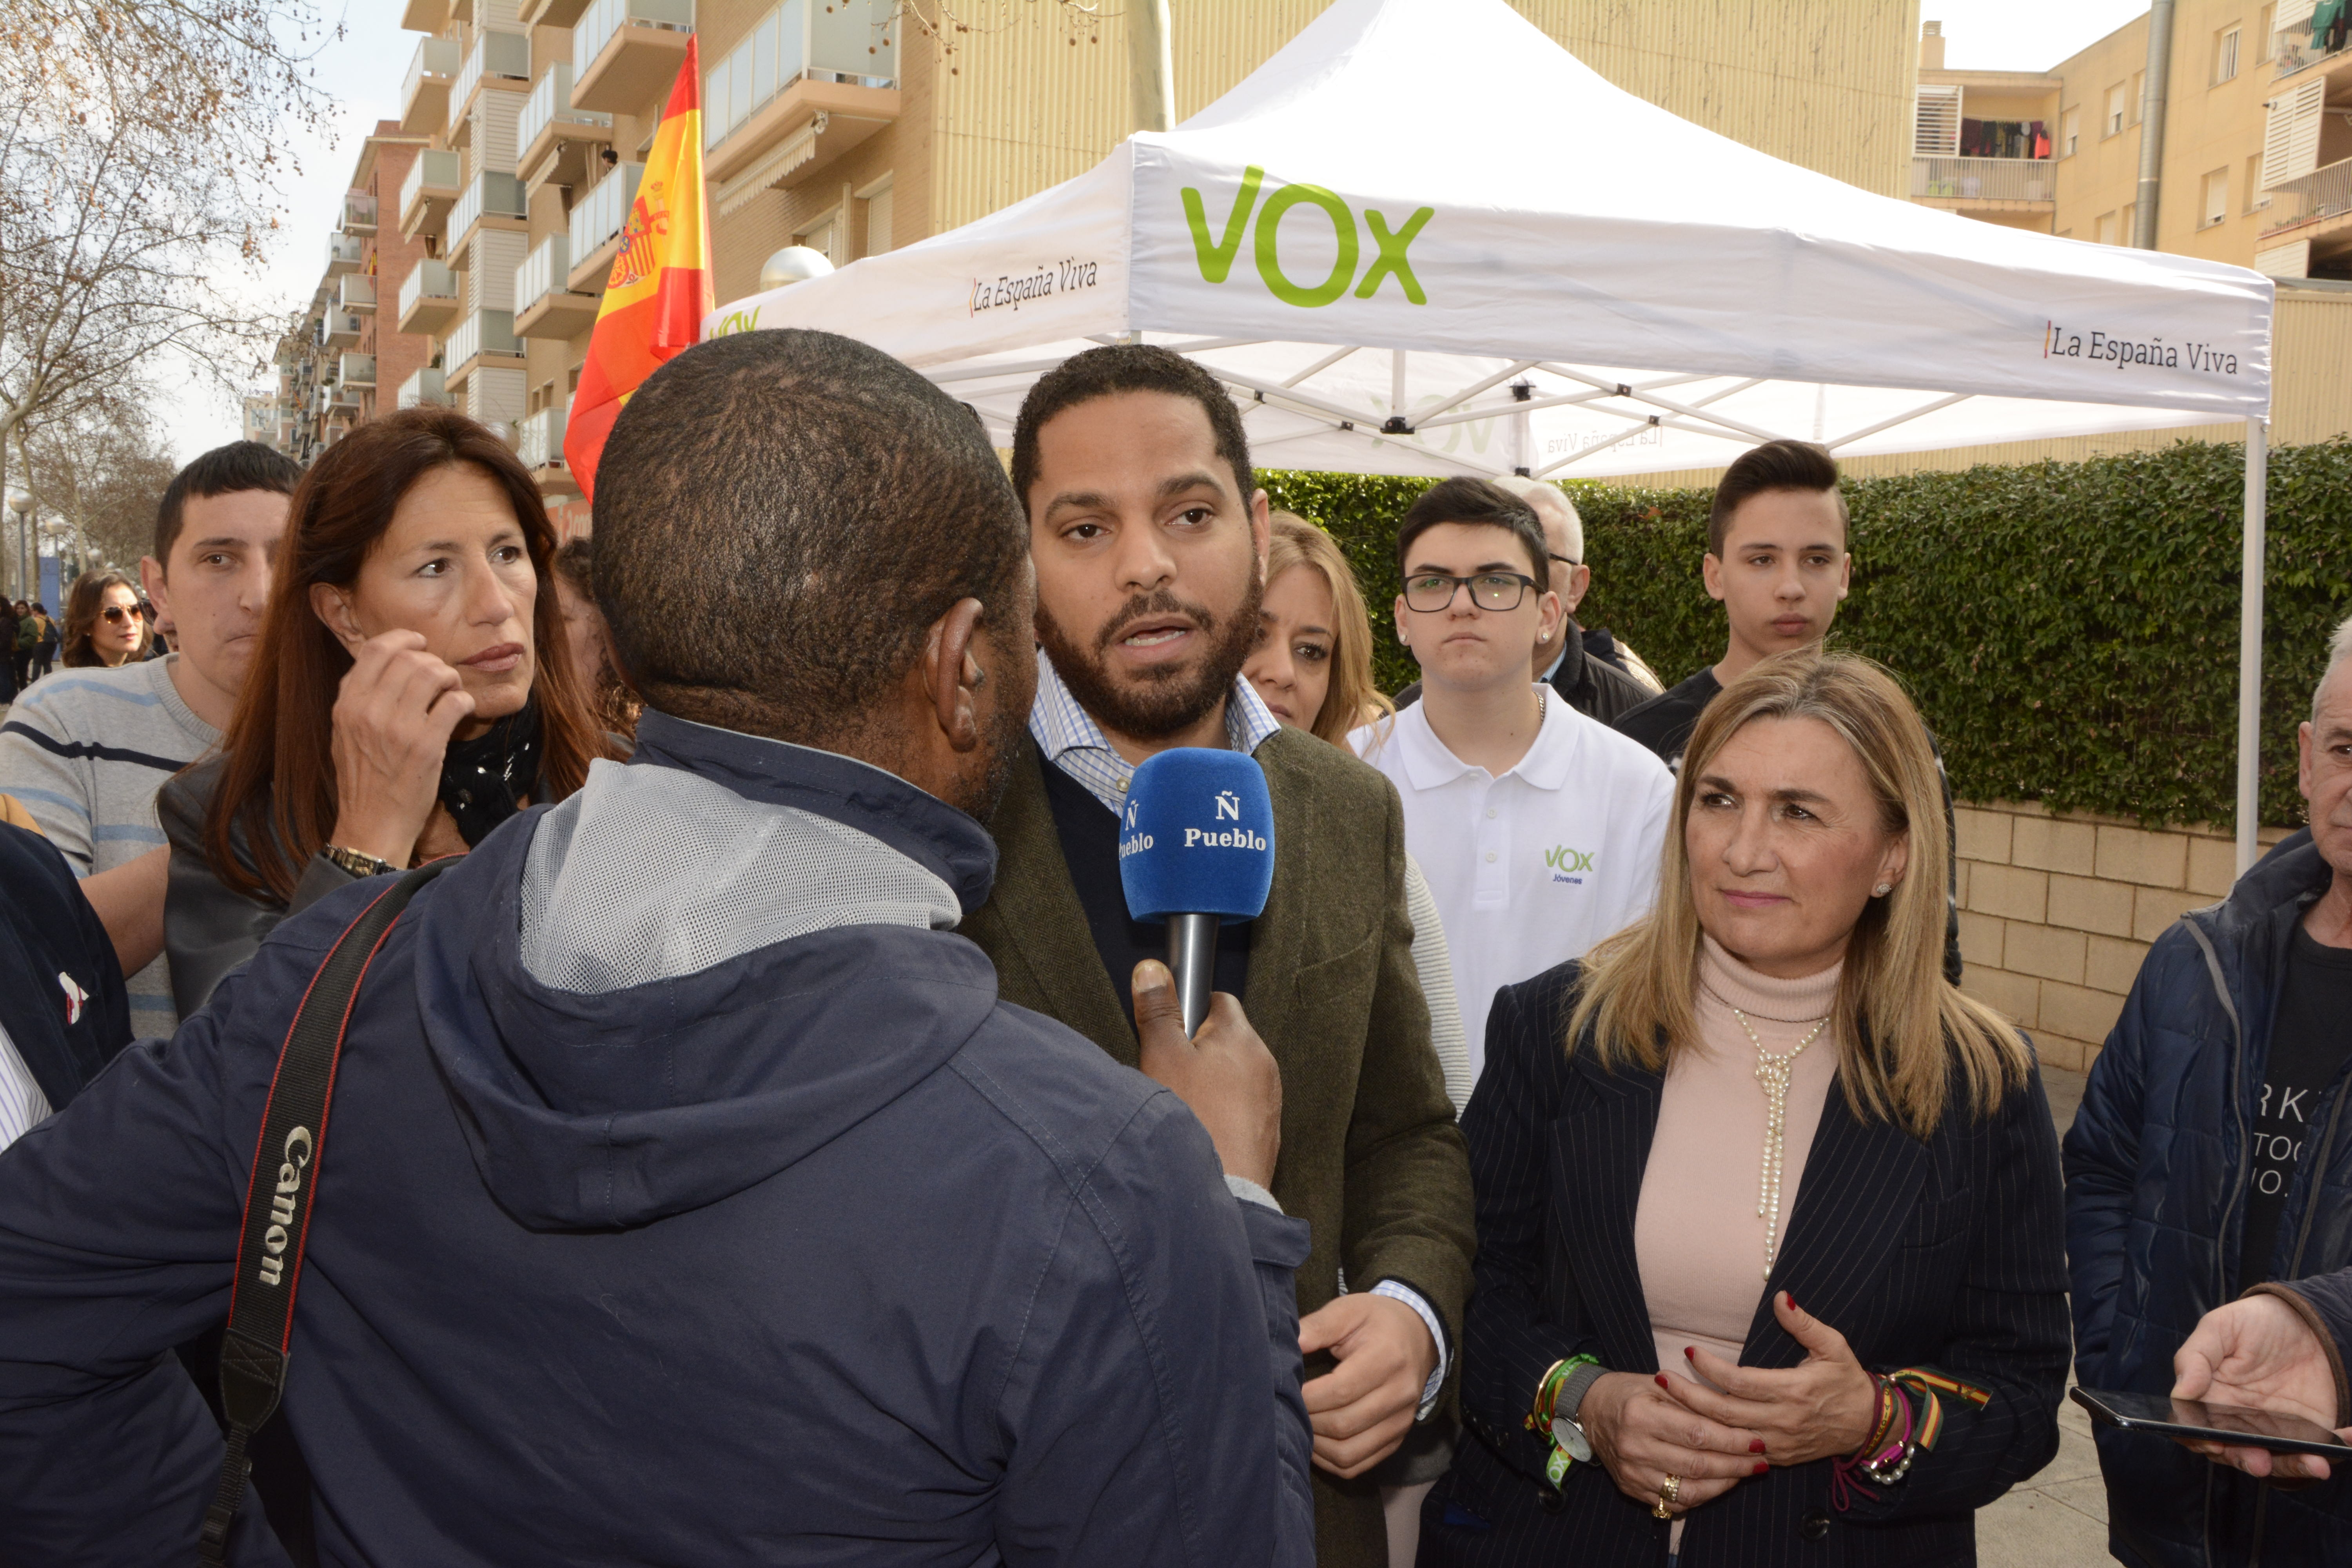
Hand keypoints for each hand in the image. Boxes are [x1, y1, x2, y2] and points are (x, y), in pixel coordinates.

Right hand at [326, 630, 474, 867]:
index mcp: (347, 705)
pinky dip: (464, 701)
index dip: (403, 639)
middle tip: (441, 678)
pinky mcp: (427, 746)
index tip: (419, 644)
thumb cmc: (363, 781)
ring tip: (452, 693)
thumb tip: (380, 664)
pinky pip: (455, 703)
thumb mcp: (344, 734)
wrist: (371, 824)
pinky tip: (462, 710)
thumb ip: (358, 698)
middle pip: (409, 657)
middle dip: (432, 661)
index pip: (376, 650)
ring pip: (434, 673)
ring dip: (450, 678)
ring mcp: (398, 728)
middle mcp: (369, 711)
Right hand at [1131, 961, 1279, 1188]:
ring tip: (1185, 1106)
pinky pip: (1241, 1108)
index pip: (1219, 1000)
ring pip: (1233, 1076)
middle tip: (1170, 1074)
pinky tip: (1201, 1128)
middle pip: (1225, 1040)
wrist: (1222, 1188)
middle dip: (1197, 1051)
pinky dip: (1221, 1112)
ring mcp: (1269, 1100)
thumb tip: (1152, 971)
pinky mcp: (1267, 1131)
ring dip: (1210, 1083)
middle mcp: (1264, 1064)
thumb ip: (1158, 1011)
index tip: (1171, 1032)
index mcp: (1242, 1037)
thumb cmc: (1193, 1119)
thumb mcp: (1161, 1055)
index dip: (1190, 1012)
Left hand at [1297, 1293, 1436, 1476]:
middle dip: (1308, 1420)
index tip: (1287, 1388)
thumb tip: (1289, 1343)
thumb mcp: (1348, 1310)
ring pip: (1349, 1452)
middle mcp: (1400, 1394)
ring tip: (1299, 1424)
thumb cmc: (1376, 1320)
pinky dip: (1330, 1460)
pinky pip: (1358, 1464)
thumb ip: (1317, 1326)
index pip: (1341, 1390)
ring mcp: (1401, 1421)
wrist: (1417, 1334)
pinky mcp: (1397, 1438)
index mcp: (1388, 1358)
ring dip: (1316, 1445)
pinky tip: (1314, 1443)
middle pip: (1344, 1424)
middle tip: (1288, 1407)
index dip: (1308, 1396)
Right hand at [1578, 1370, 1766, 1514]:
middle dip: (1735, 1465)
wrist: (1590, 1409)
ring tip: (1743, 1474)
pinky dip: (1701, 1496)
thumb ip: (1694, 1403)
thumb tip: (1737, 1418)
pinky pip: (1673, 1502)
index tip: (1757, 1440)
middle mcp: (1634, 1447)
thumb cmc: (1630, 1392)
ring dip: (1723, 1485)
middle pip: (1697, 1465)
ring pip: (1688, 1490)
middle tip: (1760, 1461)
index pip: (1698, 1434)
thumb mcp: (1659, 1386)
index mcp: (1640, 1416)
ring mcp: (1631, 1472)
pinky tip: (1717, 1485)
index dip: (1732, 1439)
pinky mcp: (1631, 1489)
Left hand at [1662, 1293, 1879, 1466]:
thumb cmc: (1848, 1380)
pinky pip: (1739, 1453)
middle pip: (1725, 1412)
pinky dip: (1713, 1442)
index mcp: (1794, 1390)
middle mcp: (1783, 1420)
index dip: (1711, 1367)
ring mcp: (1780, 1443)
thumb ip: (1804, 1323)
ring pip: (1727, 1436)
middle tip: (1661, 1377)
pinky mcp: (1779, 1458)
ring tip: (1666, 1400)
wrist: (1869, 1425)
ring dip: (1695, 1419)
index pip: (1740, 1381)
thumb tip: (1781, 1296)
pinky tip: (1690, 1428)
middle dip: (1689, 1396)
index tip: (1690, 1351)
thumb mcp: (1833, 1346)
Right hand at [2172, 1292, 2351, 1481]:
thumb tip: (2180, 1393)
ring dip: (2294, 1467)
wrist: (2308, 1321)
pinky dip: (2335, 1450)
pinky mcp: (2309, 1432)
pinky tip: (2347, 1438)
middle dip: (2248, 1462)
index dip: (2200, 1440)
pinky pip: (2319, 1450)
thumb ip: (2195, 1357)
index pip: (2196, 1428)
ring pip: (2279, 1460)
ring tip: (2314, 1464)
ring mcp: (2276, 1429)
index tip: (2213, 1442)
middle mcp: (2240, 1420)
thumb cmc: (2257, 1321)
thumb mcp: (2220, 1327)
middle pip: (2236, 1453)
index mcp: (2211, 1398)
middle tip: (2260, 1461)